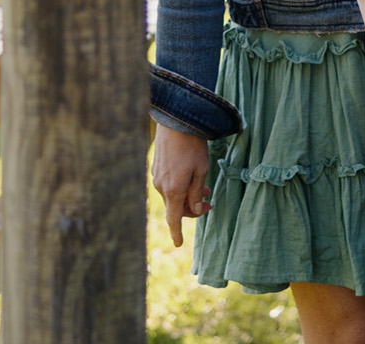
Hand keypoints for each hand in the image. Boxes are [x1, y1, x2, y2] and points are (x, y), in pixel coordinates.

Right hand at [151, 125, 213, 246]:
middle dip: (192, 208)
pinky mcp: (155, 168)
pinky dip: (179, 186)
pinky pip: (167, 185)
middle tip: (209, 201)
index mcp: (173, 190)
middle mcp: (161, 186)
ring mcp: (156, 177)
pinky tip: (190, 176)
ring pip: (172, 196)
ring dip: (187, 196)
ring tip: (205, 185)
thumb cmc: (192, 146)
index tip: (178, 244)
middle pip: (176, 208)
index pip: (174, 218)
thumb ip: (196, 193)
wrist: (176, 121)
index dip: (177, 232)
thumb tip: (195, 208)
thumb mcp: (201, 170)